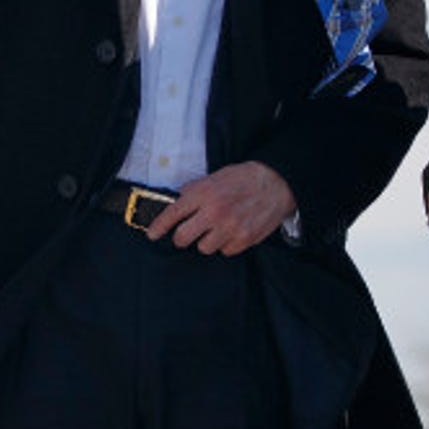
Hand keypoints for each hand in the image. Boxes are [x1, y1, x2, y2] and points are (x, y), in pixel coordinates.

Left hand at [152, 161, 296, 255]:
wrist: (276, 183)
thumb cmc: (244, 179)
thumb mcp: (215, 177)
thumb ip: (194, 191)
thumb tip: (175, 203)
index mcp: (204, 193)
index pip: (173, 214)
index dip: (158, 227)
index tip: (152, 235)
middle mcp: (214, 212)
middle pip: (183, 238)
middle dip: (181, 238)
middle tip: (187, 234)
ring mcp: (230, 227)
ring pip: (203, 248)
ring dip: (207, 241)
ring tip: (218, 228)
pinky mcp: (244, 239)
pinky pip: (224, 251)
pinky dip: (226, 244)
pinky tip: (233, 231)